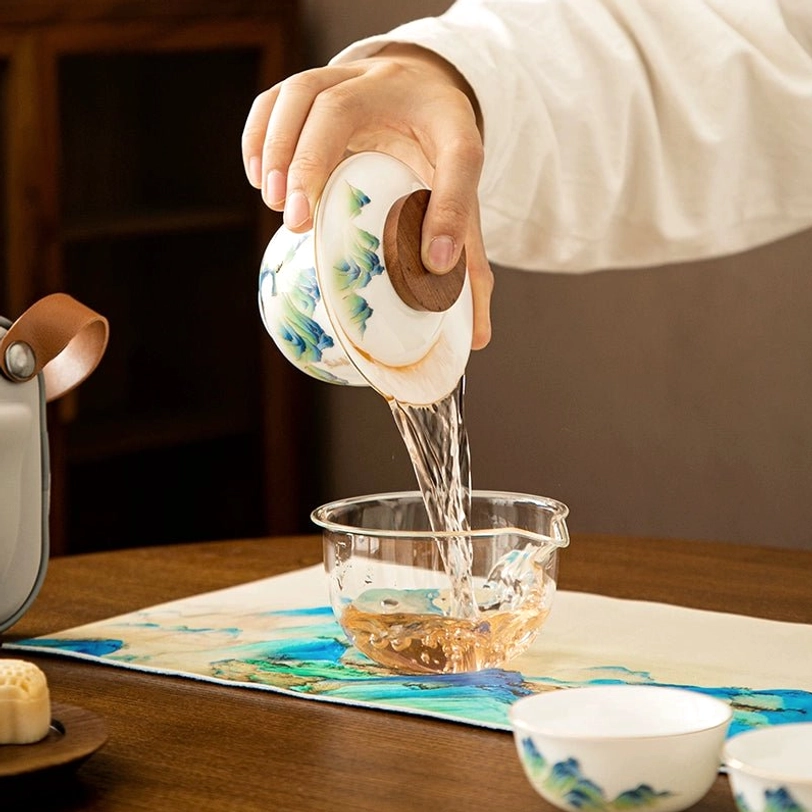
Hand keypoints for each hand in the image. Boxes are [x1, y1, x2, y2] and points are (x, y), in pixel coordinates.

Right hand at [241, 43, 492, 348]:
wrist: (421, 87)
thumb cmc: (437, 153)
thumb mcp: (461, 198)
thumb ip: (471, 262)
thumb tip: (477, 338)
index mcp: (451, 125)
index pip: (461, 158)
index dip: (450, 210)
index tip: (435, 263)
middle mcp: (394, 90)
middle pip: (342, 106)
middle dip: (311, 162)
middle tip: (297, 222)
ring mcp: (348, 79)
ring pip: (300, 92)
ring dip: (278, 148)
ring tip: (275, 205)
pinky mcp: (316, 82)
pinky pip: (275, 98)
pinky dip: (259, 136)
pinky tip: (258, 179)